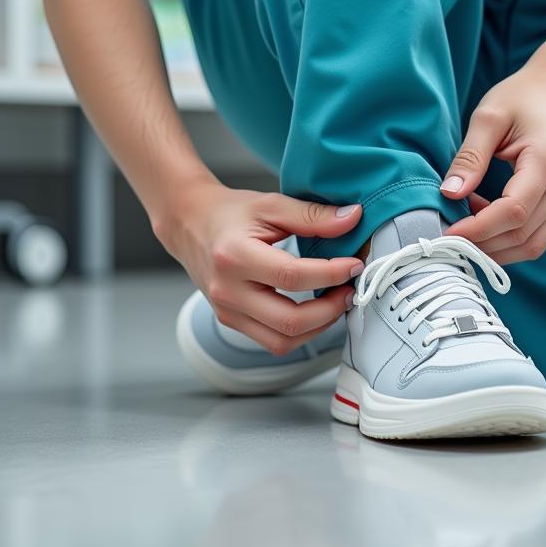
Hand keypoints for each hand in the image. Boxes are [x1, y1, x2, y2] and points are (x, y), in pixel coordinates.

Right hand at [155, 179, 363, 354]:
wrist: (190, 225)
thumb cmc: (231, 213)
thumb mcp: (272, 205)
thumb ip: (313, 215)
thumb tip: (353, 218)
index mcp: (235, 257)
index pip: (292, 277)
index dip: (330, 274)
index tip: (354, 264)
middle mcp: (228, 291)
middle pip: (289, 321)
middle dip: (330, 310)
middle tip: (350, 289)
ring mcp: (227, 312)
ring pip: (282, 341)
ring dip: (319, 327)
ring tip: (337, 300)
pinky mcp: (231, 321)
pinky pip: (272, 342)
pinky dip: (301, 332)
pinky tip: (317, 310)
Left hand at [440, 60, 545, 264]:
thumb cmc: (523, 97)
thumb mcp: (489, 117)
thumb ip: (469, 157)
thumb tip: (449, 194)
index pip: (513, 211)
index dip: (478, 229)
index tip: (447, 231)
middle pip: (522, 234)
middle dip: (482, 243)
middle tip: (447, 233)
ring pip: (532, 244)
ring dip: (495, 245)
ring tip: (465, 223)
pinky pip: (538, 237)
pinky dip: (508, 238)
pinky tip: (485, 218)